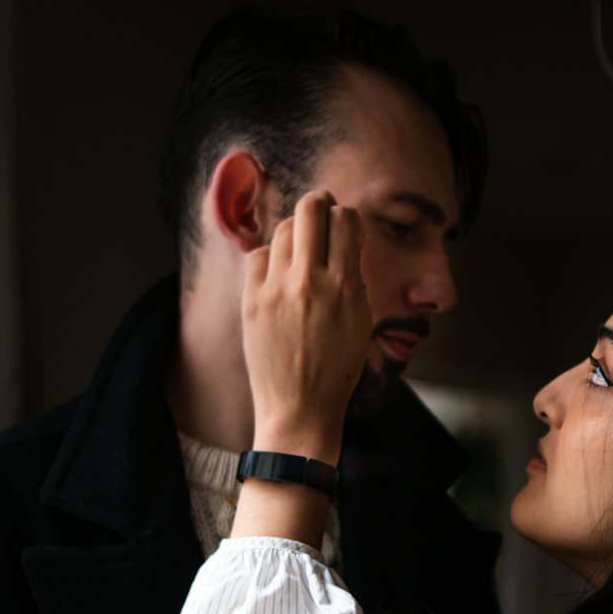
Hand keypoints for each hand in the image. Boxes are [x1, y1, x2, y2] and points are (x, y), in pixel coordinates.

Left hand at [241, 190, 371, 463]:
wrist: (299, 409)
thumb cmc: (336, 370)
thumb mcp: (361, 321)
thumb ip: (354, 277)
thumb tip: (347, 239)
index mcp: (344, 287)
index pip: (345, 219)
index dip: (347, 217)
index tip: (345, 226)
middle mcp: (309, 281)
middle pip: (310, 208)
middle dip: (320, 204)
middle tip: (322, 214)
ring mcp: (276, 289)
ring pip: (284, 229)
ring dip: (296, 234)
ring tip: (301, 253)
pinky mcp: (251, 300)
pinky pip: (258, 256)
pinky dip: (270, 259)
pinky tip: (279, 277)